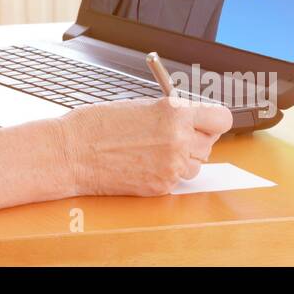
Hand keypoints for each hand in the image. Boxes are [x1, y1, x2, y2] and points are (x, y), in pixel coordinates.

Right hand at [55, 95, 232, 196]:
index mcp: (174, 112)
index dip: (212, 121)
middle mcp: (179, 139)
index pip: (221, 118)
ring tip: (151, 151)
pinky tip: (142, 163)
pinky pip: (176, 180)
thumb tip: (191, 121)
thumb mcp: (141, 106)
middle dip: (194, 140)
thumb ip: (171, 114)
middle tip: (170, 137)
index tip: (205, 122)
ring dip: (181, 159)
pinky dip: (164, 173)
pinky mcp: (161, 186)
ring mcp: (171, 166)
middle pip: (209, 143)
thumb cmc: (98, 125)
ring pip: (195, 165)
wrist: (72, 152)